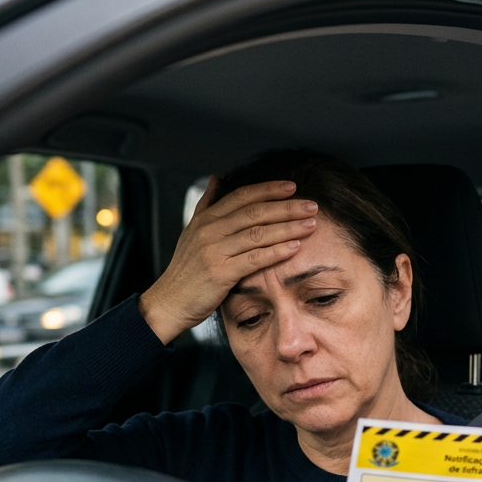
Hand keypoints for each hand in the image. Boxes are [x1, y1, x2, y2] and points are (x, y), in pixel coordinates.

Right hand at [138, 177, 317, 343]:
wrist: (169, 302)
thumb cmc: (185, 271)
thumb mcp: (191, 232)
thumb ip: (206, 204)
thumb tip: (216, 179)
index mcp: (206, 219)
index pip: (242, 196)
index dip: (268, 190)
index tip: (292, 187)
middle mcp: (210, 231)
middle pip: (254, 212)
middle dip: (286, 207)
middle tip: (311, 206)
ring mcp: (215, 251)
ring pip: (258, 233)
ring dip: (287, 227)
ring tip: (310, 224)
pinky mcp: (221, 273)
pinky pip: (255, 259)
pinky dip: (277, 251)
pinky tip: (295, 247)